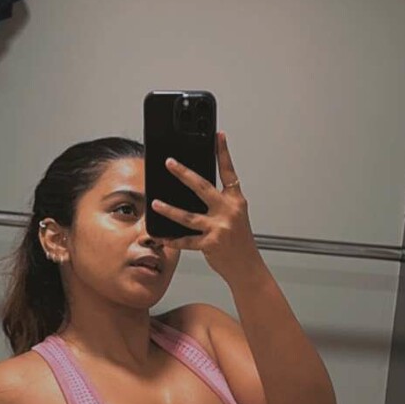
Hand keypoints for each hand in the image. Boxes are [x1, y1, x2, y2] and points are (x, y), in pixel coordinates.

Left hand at [150, 130, 261, 282]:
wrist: (247, 267)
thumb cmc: (241, 242)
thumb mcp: (236, 217)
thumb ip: (221, 202)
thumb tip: (196, 189)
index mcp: (236, 201)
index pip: (228, 172)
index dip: (223, 153)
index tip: (218, 136)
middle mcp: (228, 211)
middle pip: (202, 187)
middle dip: (183, 173)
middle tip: (169, 163)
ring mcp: (219, 227)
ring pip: (188, 216)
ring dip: (169, 209)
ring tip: (156, 203)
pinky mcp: (211, 244)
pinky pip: (187, 240)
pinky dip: (173, 240)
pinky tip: (162, 236)